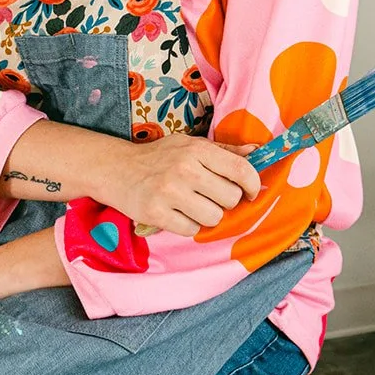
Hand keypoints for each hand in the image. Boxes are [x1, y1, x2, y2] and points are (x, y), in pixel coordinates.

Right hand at [102, 137, 261, 236]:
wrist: (117, 169)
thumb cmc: (160, 157)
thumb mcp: (190, 145)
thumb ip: (224, 151)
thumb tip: (257, 151)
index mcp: (198, 149)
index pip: (241, 170)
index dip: (252, 185)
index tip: (249, 192)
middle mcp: (185, 169)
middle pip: (230, 198)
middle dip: (225, 201)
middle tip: (210, 196)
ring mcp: (170, 192)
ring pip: (214, 217)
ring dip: (208, 215)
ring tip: (192, 205)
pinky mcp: (157, 213)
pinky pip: (191, 229)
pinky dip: (188, 225)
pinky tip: (177, 213)